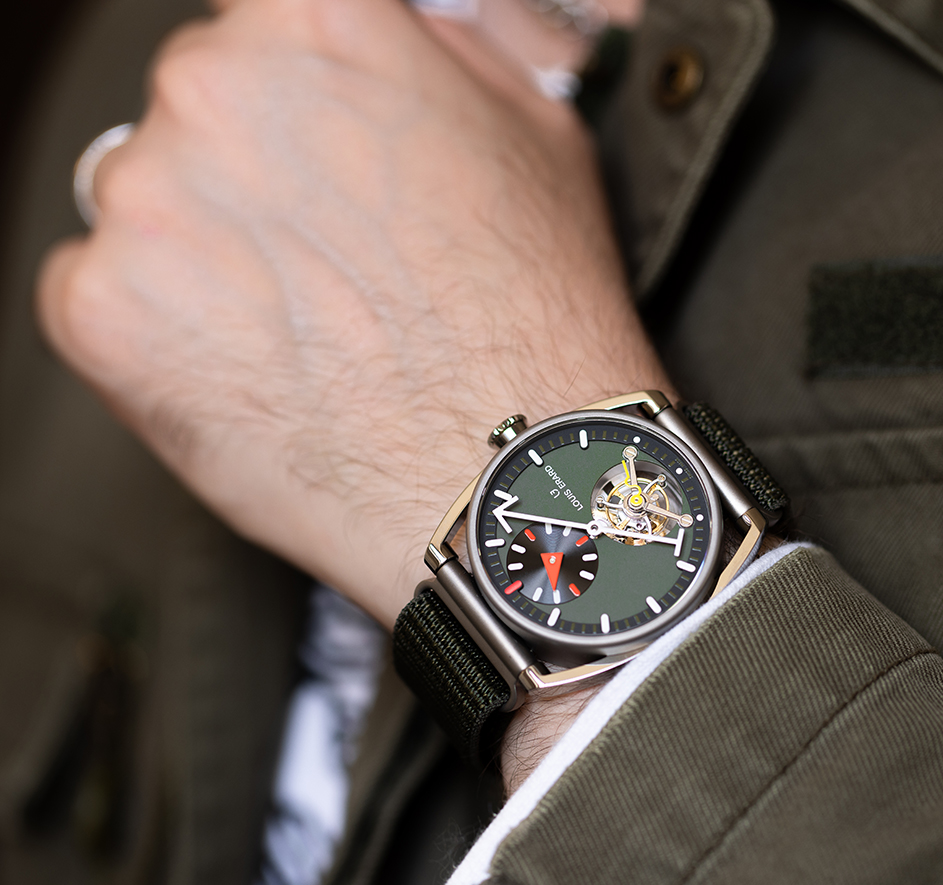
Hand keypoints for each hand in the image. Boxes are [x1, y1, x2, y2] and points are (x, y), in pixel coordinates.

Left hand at [36, 0, 670, 631]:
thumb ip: (441, 57)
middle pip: (197, 109)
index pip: (261, 29)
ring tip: (305, 327)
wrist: (503, 473)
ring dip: (205, 255)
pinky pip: (101, 296)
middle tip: (328, 260)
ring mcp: (146, 198)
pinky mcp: (99, 308)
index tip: (314, 151)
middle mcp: (216, 86)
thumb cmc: (534, 323)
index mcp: (317, 22)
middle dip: (252, 176)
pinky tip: (256, 367)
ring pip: (146, 205)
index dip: (299, 106)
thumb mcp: (536, 137)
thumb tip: (401, 37)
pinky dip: (162, 332)